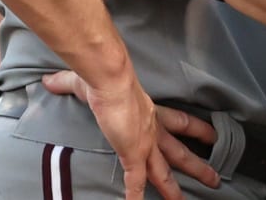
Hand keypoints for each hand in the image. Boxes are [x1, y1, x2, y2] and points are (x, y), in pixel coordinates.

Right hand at [42, 70, 219, 194]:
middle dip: (198, 167)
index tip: (214, 136)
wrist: (111, 80)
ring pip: (164, 173)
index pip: (181, 122)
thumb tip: (49, 81)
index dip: (198, 130)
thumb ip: (68, 84)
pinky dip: (136, 197)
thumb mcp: (88, 81)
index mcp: (150, 112)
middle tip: (216, 178)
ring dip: (174, 191)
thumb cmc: (104, 77)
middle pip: (180, 153)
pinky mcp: (133, 154)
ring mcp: (144, 144)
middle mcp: (153, 130)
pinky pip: (135, 182)